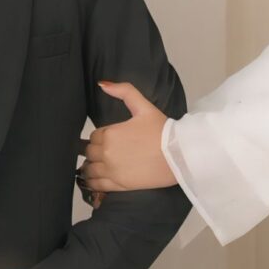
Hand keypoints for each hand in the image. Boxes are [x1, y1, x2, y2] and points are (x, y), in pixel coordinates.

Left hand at [78, 81, 176, 200]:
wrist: (178, 156)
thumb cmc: (162, 131)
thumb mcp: (144, 107)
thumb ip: (124, 91)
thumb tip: (102, 84)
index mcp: (110, 134)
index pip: (94, 136)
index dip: (100, 137)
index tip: (108, 140)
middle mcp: (106, 153)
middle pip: (90, 152)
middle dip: (94, 151)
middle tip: (103, 152)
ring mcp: (111, 170)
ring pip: (90, 169)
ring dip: (90, 166)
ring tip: (96, 166)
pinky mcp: (118, 185)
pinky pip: (96, 185)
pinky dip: (92, 182)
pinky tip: (93, 180)